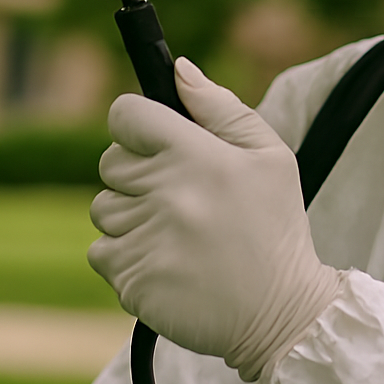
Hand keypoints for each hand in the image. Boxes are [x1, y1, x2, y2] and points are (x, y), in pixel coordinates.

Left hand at [88, 58, 339, 381]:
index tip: (153, 141)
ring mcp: (145, 238)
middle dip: (137, 175)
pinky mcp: (132, 279)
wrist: (282, 314)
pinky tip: (165, 264)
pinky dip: (125, 258)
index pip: (126, 115)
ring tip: (177, 235)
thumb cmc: (276, 229)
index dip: (136, 124)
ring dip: (130, 218)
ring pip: (102, 209)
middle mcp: (166, 193)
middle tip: (181, 199)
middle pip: (110, 162)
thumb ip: (221, 108)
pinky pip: (101, 253)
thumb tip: (179, 69)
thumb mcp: (271, 156)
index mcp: (196, 155)